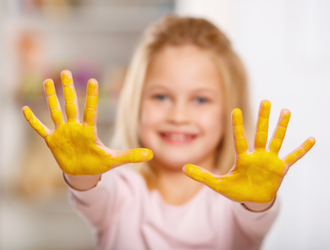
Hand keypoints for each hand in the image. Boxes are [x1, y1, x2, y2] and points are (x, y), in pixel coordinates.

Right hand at [22, 70, 152, 175]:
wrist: (83, 173)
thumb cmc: (99, 163)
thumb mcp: (116, 159)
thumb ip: (132, 155)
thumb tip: (152, 154)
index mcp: (89, 130)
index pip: (91, 110)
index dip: (92, 97)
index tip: (93, 81)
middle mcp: (75, 127)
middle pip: (71, 105)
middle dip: (68, 89)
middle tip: (65, 71)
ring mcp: (63, 133)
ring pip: (55, 111)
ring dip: (51, 98)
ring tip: (47, 82)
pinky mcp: (52, 141)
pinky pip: (40, 128)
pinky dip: (33, 121)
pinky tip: (25, 109)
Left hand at [183, 100, 314, 203]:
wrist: (252, 200)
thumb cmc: (236, 190)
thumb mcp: (218, 184)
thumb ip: (202, 176)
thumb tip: (183, 168)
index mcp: (242, 158)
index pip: (239, 139)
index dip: (237, 126)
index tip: (235, 110)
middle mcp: (257, 155)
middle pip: (260, 134)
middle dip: (263, 118)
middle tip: (266, 101)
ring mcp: (270, 161)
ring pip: (276, 140)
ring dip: (281, 127)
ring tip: (285, 111)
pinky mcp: (280, 169)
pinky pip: (293, 157)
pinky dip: (301, 150)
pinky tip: (311, 139)